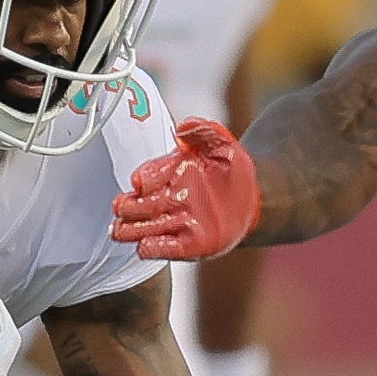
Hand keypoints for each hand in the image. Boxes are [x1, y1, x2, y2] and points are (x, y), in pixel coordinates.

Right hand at [110, 118, 258, 261]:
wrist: (255, 198)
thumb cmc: (233, 170)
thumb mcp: (222, 143)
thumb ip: (203, 131)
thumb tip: (184, 128)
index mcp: (172, 172)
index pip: (147, 175)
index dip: (142, 179)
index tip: (141, 182)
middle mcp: (170, 198)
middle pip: (138, 205)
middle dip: (128, 207)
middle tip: (122, 209)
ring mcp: (177, 222)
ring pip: (143, 227)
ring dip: (131, 229)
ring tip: (121, 230)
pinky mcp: (189, 244)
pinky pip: (165, 247)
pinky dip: (152, 247)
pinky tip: (145, 245)